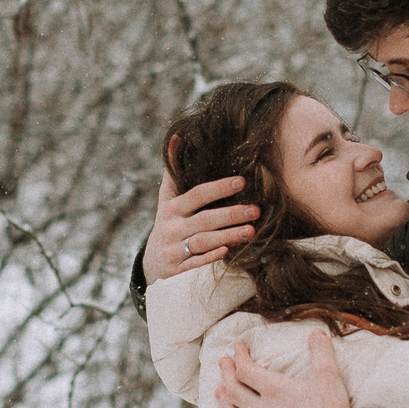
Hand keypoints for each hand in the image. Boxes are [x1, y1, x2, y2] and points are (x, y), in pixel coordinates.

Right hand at [145, 167, 259, 281]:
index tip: (242, 181)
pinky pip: (195, 264)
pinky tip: (228, 251)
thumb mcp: (166, 199)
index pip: (197, 195)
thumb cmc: (168, 224)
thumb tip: (177, 137)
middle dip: (231, 214)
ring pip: (203, 242)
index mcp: (172, 209)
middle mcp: (172, 229)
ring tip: (251, 231)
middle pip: (204, 219)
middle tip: (256, 210)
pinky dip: (210, 257)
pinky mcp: (177, 271)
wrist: (152, 264)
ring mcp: (174, 250)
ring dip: (228, 236)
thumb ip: (174, 171)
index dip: (219, 188)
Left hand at [214, 329, 349, 407]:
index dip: (239, 357)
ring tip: (218, 391)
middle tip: (223, 362)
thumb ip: (322, 352)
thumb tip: (317, 332)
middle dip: (226, 374)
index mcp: (275, 390)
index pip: (246, 370)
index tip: (237, 348)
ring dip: (224, 401)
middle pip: (234, 390)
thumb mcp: (329, 376)